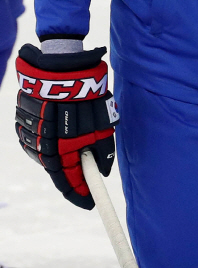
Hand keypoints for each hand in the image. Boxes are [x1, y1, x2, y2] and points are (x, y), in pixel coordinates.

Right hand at [15, 44, 118, 208]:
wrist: (61, 66)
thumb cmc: (86, 94)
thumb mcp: (102, 123)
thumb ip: (102, 150)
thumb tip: (101, 170)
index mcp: (61, 148)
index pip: (67, 181)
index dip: (78, 194)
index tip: (89, 203)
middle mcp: (41, 144)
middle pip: (56, 169)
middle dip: (72, 172)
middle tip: (86, 174)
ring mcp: (29, 132)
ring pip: (45, 152)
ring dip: (60, 151)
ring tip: (76, 135)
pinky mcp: (22, 119)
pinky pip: (36, 136)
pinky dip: (49, 136)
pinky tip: (59, 124)